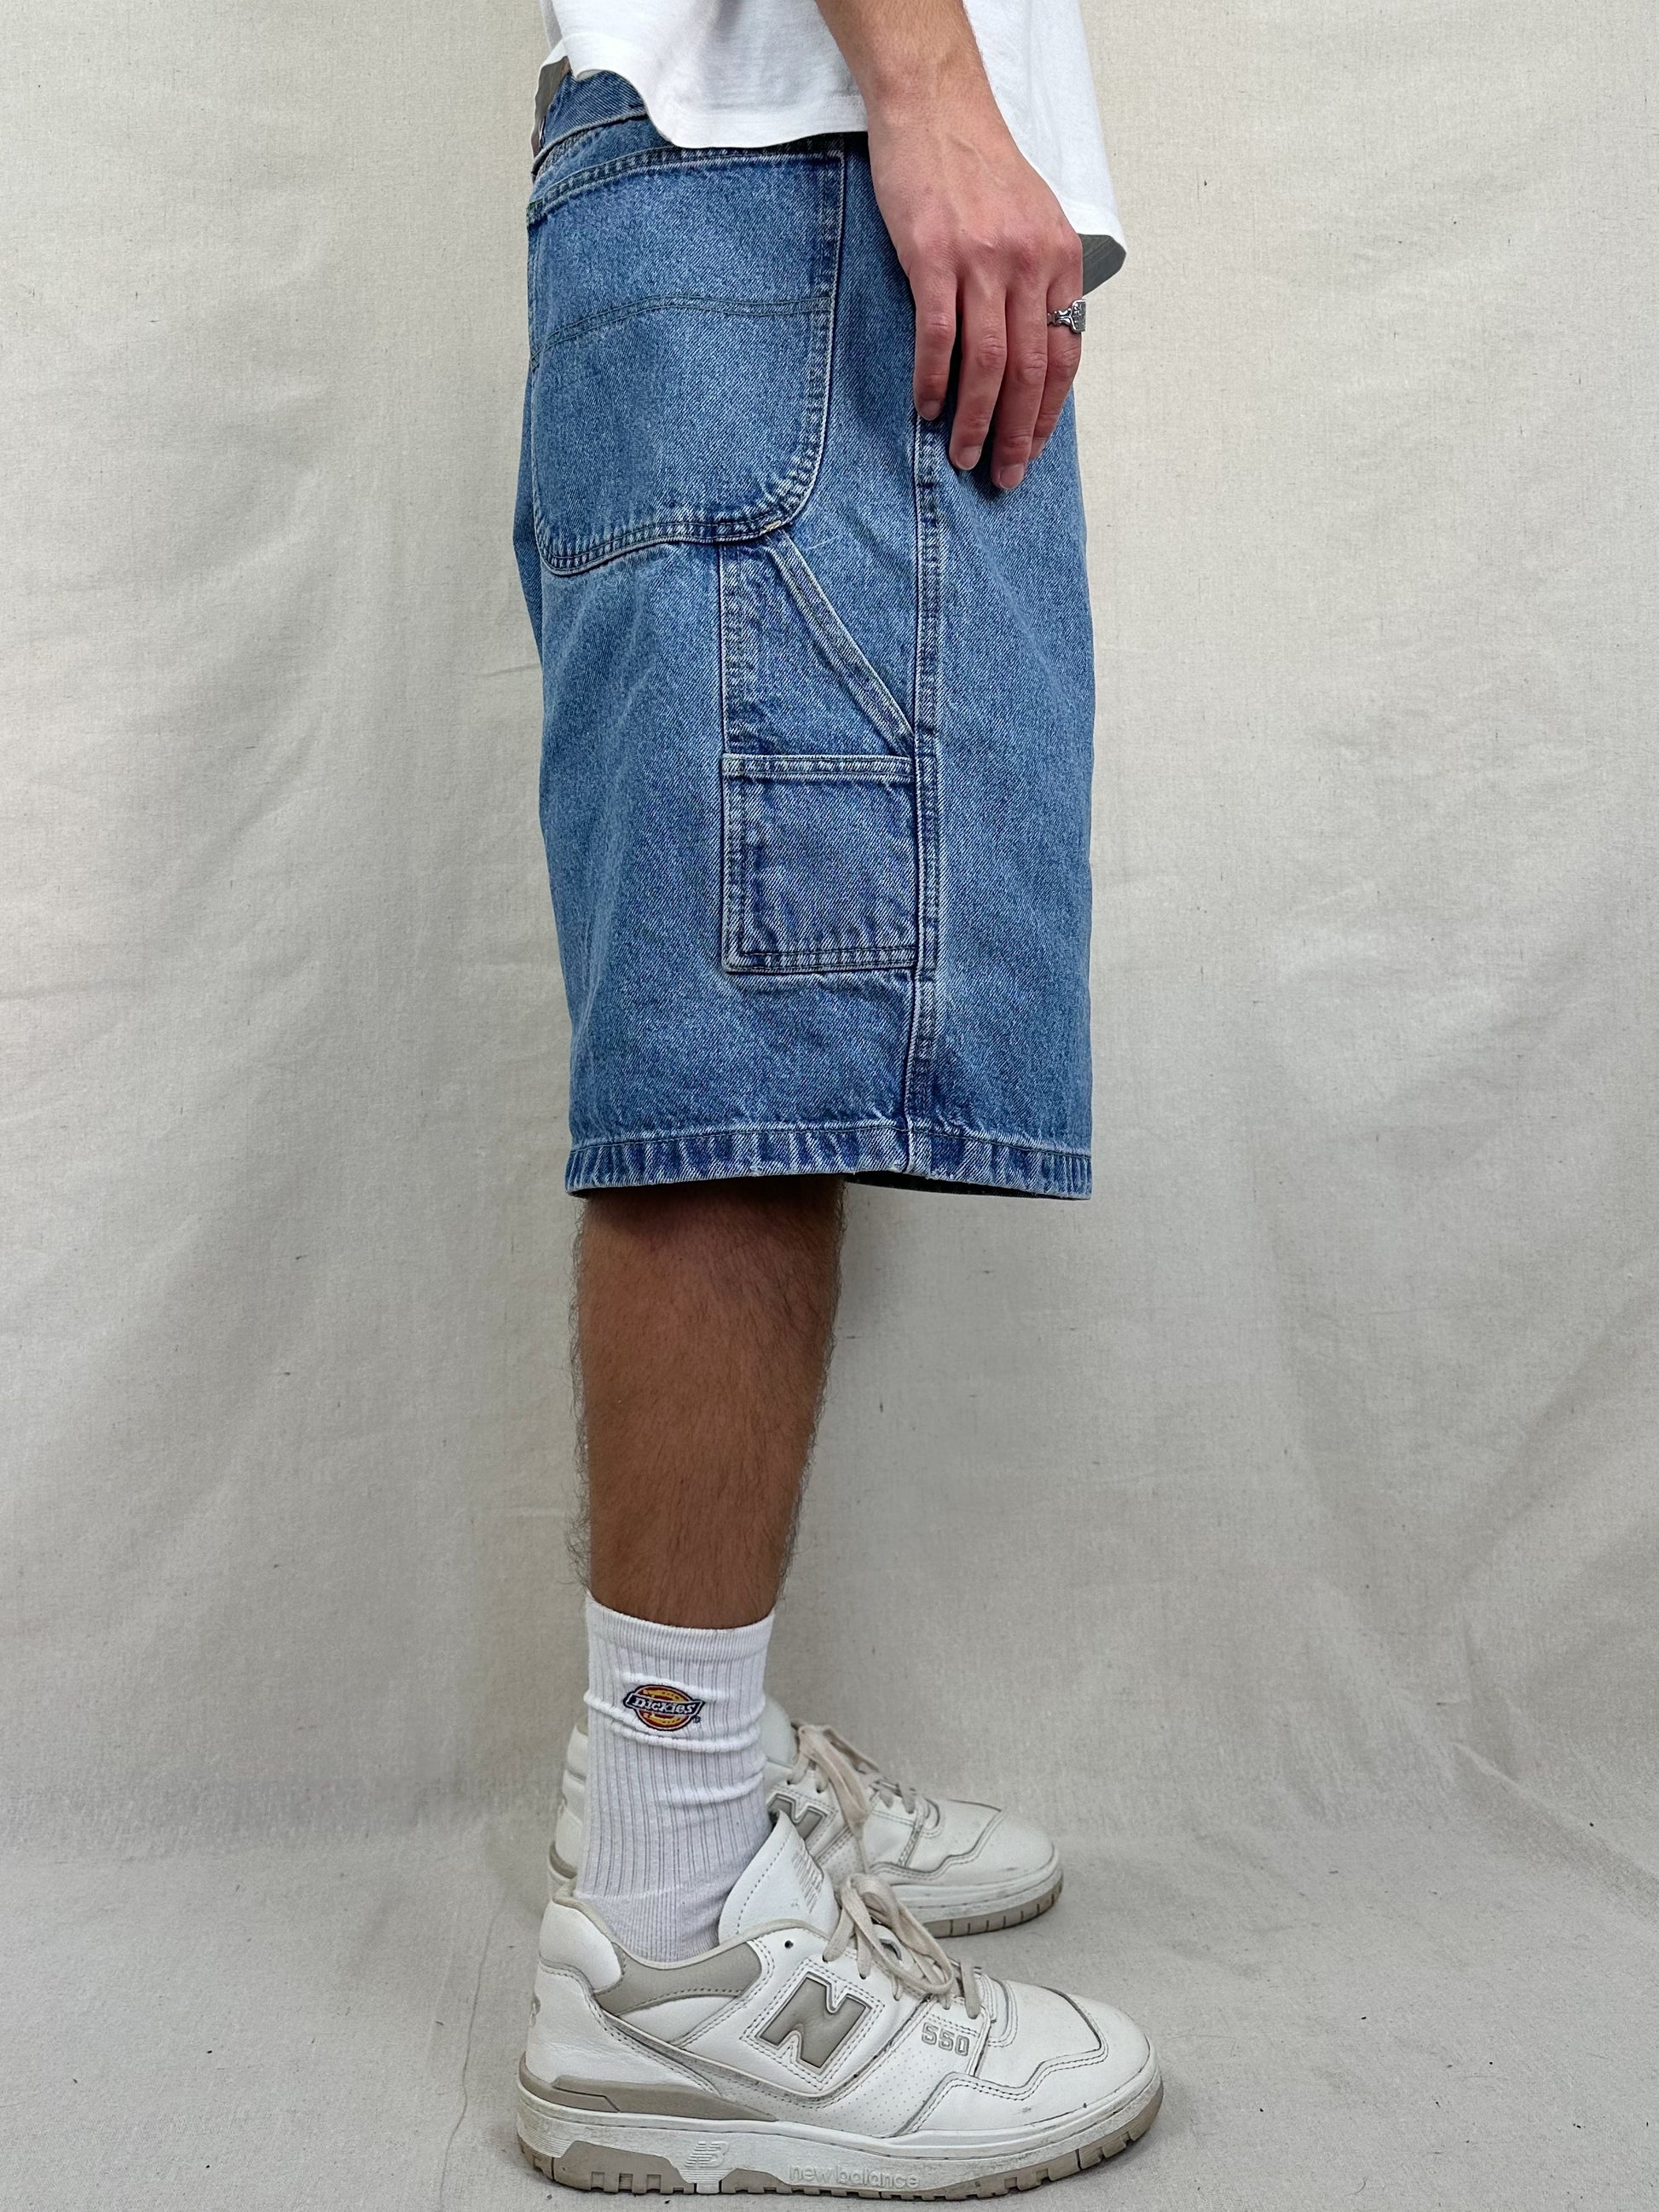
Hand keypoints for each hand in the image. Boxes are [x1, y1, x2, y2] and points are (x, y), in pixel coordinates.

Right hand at [863, 60, 1082, 488]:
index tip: (1034, 448)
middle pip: (1030, 369)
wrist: (935, 105)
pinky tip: (928, 408)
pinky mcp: (934, 257)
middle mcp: (1028, 262)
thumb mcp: (1032, 218)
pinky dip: (934, 380)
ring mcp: (981, 260)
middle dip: (1019, 433)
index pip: (1064, 352)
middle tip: (1006, 476)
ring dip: (977, 420)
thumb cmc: (979, 166)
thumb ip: (1038, 277)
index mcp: (1059, 257)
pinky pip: (939, 336)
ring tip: (965, 457)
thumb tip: (1032, 346)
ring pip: (988, 363)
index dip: (1049, 410)